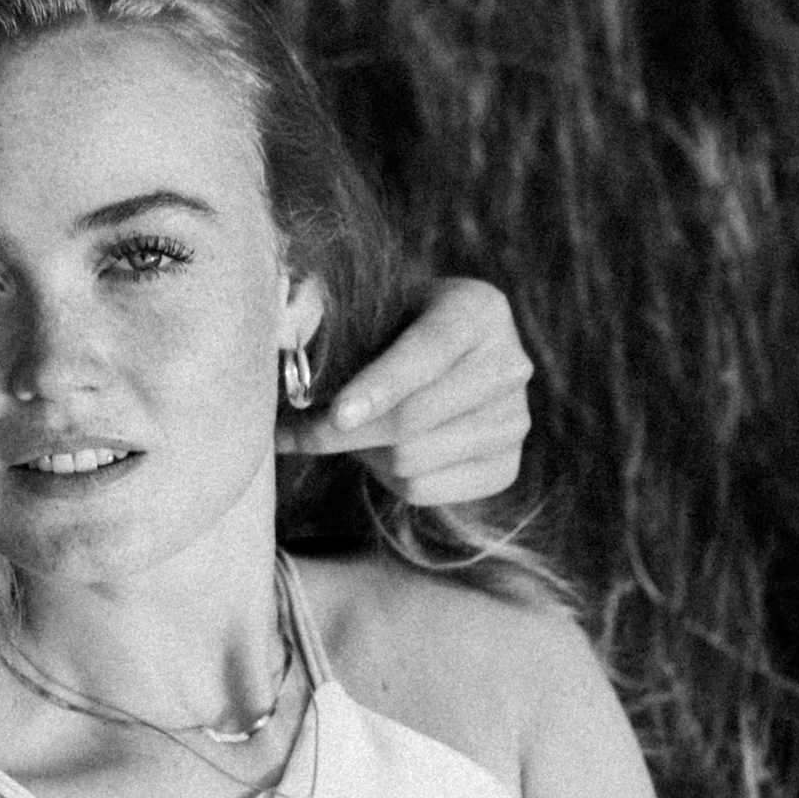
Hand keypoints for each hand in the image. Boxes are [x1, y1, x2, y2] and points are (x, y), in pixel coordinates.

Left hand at [278, 275, 532, 503]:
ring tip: (348, 431)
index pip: (427, 353)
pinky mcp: (505, 467)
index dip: (379, 386)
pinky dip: (384, 479)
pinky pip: (423, 490)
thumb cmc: (396, 327)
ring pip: (411, 462)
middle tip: (293, 430)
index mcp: (479, 310)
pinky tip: (380, 452)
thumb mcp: (375, 306)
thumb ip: (334, 323)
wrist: (448, 356)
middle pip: (411, 421)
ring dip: (361, 454)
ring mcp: (515, 421)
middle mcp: (511, 365)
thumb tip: (282, 355)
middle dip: (340, 433)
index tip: (336, 414)